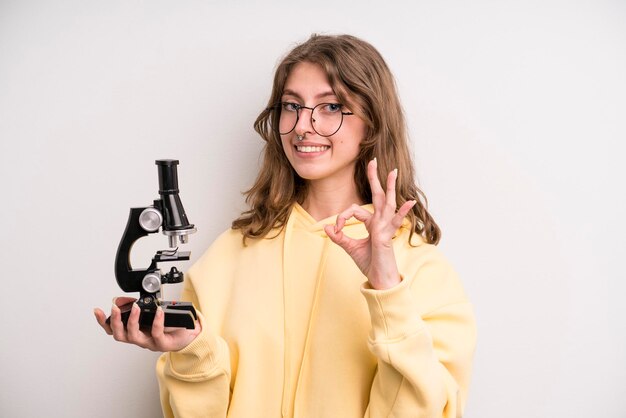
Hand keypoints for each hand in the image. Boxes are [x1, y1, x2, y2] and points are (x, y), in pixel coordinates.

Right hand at [94, 297, 200, 351]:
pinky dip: (156, 321)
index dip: (103, 321)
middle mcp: (139, 338)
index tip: (97, 310)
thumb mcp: (150, 314)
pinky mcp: (162, 344)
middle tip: (115, 308)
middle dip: (115, 321)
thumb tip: (122, 299)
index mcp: (134, 332)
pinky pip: (156, 333)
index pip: (113, 329)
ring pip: (134, 336)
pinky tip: (158, 311)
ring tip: (135, 307)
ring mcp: (150, 342)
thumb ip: (137, 308)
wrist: (187, 336)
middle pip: (119, 335)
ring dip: (132, 320)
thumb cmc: (168, 326)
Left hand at [324, 158, 415, 289]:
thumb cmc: (369, 263)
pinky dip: (402, 212)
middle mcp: (380, 222)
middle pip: (377, 196)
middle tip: (372, 161)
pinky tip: (409, 202)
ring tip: (393, 171)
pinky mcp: (387, 236)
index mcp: (372, 223)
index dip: (342, 218)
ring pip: (387, 203)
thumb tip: (327, 226)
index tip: (336, 229)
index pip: (354, 210)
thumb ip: (339, 237)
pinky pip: (395, 221)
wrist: (379, 279)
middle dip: (374, 178)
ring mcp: (385, 227)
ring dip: (390, 187)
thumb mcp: (350, 248)